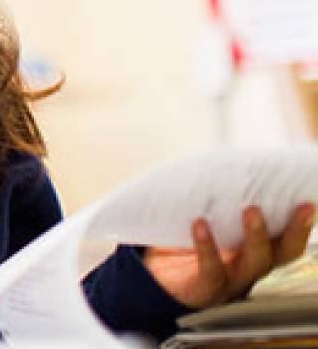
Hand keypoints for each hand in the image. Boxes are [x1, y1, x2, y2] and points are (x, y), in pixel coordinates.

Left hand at [143, 203, 314, 308]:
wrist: (149, 276)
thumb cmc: (180, 240)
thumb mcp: (200, 215)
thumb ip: (214, 198)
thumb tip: (222, 161)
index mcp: (253, 248)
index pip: (286, 239)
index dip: (302, 224)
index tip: (310, 201)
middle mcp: (249, 266)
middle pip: (284, 253)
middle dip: (297, 231)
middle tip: (303, 207)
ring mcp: (232, 281)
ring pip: (257, 263)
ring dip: (257, 236)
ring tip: (251, 210)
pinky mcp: (206, 290)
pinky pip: (212, 270)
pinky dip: (208, 247)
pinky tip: (199, 224)